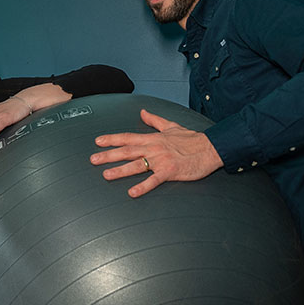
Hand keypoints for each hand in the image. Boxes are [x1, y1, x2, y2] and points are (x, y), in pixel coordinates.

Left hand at [91, 109, 222, 197]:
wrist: (210, 148)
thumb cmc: (192, 139)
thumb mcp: (171, 126)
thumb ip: (154, 120)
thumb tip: (143, 112)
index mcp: (153, 138)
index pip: (128, 137)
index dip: (111, 139)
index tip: (97, 142)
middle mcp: (154, 148)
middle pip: (127, 151)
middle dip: (108, 155)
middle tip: (93, 159)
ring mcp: (161, 160)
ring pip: (137, 165)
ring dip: (120, 170)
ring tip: (106, 175)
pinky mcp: (170, 172)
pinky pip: (154, 180)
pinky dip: (143, 186)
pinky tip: (132, 192)